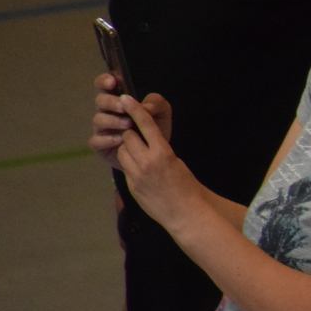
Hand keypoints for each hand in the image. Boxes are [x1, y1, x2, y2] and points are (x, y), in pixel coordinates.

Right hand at [91, 72, 172, 167]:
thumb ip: (156, 103)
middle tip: (124, 107)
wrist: (156, 154)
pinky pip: (96, 140)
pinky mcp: (101, 145)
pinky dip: (107, 139)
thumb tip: (145, 106)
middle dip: (111, 102)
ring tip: (128, 125)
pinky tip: (120, 140)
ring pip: (98, 119)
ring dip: (113, 120)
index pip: (104, 85)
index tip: (112, 82)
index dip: (104, 81)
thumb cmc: (155, 128)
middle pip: (100, 101)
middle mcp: (107, 112)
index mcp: (119, 100)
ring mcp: (103, 128)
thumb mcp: (162, 113)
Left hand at [113, 95, 202, 228]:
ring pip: (123, 151)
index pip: (145, 126)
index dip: (135, 110)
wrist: (185, 212)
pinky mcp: (132, 185)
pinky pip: (125, 167)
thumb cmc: (187, 186)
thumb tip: (146, 143)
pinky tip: (142, 172)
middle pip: (128, 137)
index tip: (126, 98)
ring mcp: (137, 175)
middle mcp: (147, 162)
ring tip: (140, 156)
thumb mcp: (177, 163)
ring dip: (128, 149)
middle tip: (139, 138)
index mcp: (163, 154)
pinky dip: (131, 165)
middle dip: (132, 135)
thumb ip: (160, 151)